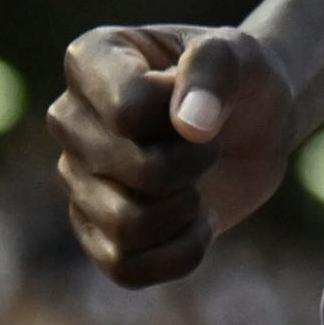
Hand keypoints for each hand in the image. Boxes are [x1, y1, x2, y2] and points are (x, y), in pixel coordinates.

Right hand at [47, 25, 296, 288]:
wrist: (255, 124)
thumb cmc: (240, 78)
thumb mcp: (238, 55)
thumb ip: (214, 72)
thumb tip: (191, 126)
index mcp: (89, 60)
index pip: (128, 111)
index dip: (182, 118)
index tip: (200, 100)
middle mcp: (68, 119)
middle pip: (135, 171)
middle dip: (194, 163)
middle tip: (207, 144)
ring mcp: (76, 178)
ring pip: (126, 226)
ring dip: (186, 210)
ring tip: (198, 184)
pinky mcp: (96, 231)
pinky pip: (127, 269)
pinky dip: (180, 254)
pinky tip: (198, 223)